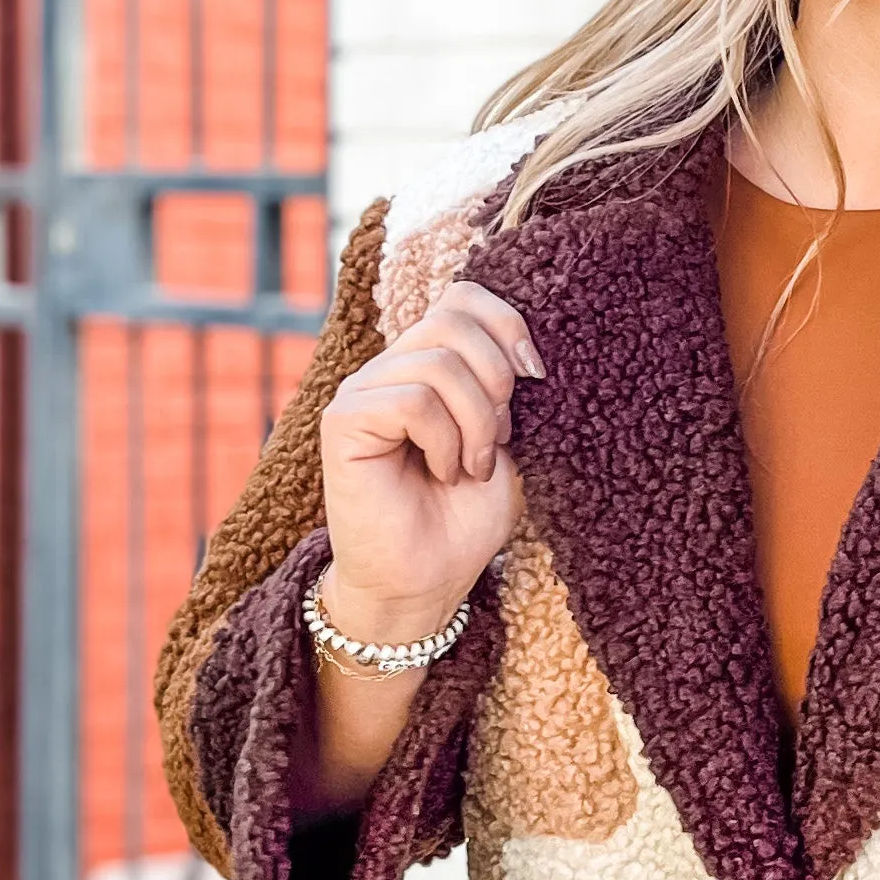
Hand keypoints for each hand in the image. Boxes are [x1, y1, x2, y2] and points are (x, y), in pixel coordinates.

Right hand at [317, 281, 538, 644]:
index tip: (536, 376)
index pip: (462, 296)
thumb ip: (508, 387)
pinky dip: (444, 441)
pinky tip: (442, 472)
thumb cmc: (463, 518)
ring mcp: (362, 391)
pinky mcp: (342, 421)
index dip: (507, 324)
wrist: (426, 583)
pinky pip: (412, 401)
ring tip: (470, 466)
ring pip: (437, 362)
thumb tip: (526, 344)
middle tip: (500, 438)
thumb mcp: (506, 441)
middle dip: (498, 379)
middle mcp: (389, 368)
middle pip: (453, 319)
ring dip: (476, 422)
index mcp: (427, 363)